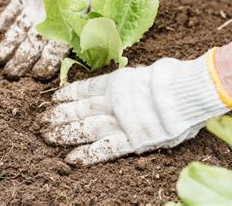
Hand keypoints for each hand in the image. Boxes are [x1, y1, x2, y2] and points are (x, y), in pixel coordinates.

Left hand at [42, 49, 231, 164]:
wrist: (189, 90)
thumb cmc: (173, 78)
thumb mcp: (146, 72)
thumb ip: (130, 82)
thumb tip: (123, 87)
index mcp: (116, 83)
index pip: (84, 90)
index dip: (67, 95)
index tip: (53, 99)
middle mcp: (113, 101)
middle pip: (80, 110)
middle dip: (59, 116)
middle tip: (42, 122)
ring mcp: (121, 121)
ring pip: (86, 128)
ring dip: (65, 133)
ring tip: (48, 137)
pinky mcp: (133, 140)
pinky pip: (106, 149)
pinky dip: (87, 155)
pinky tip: (70, 159)